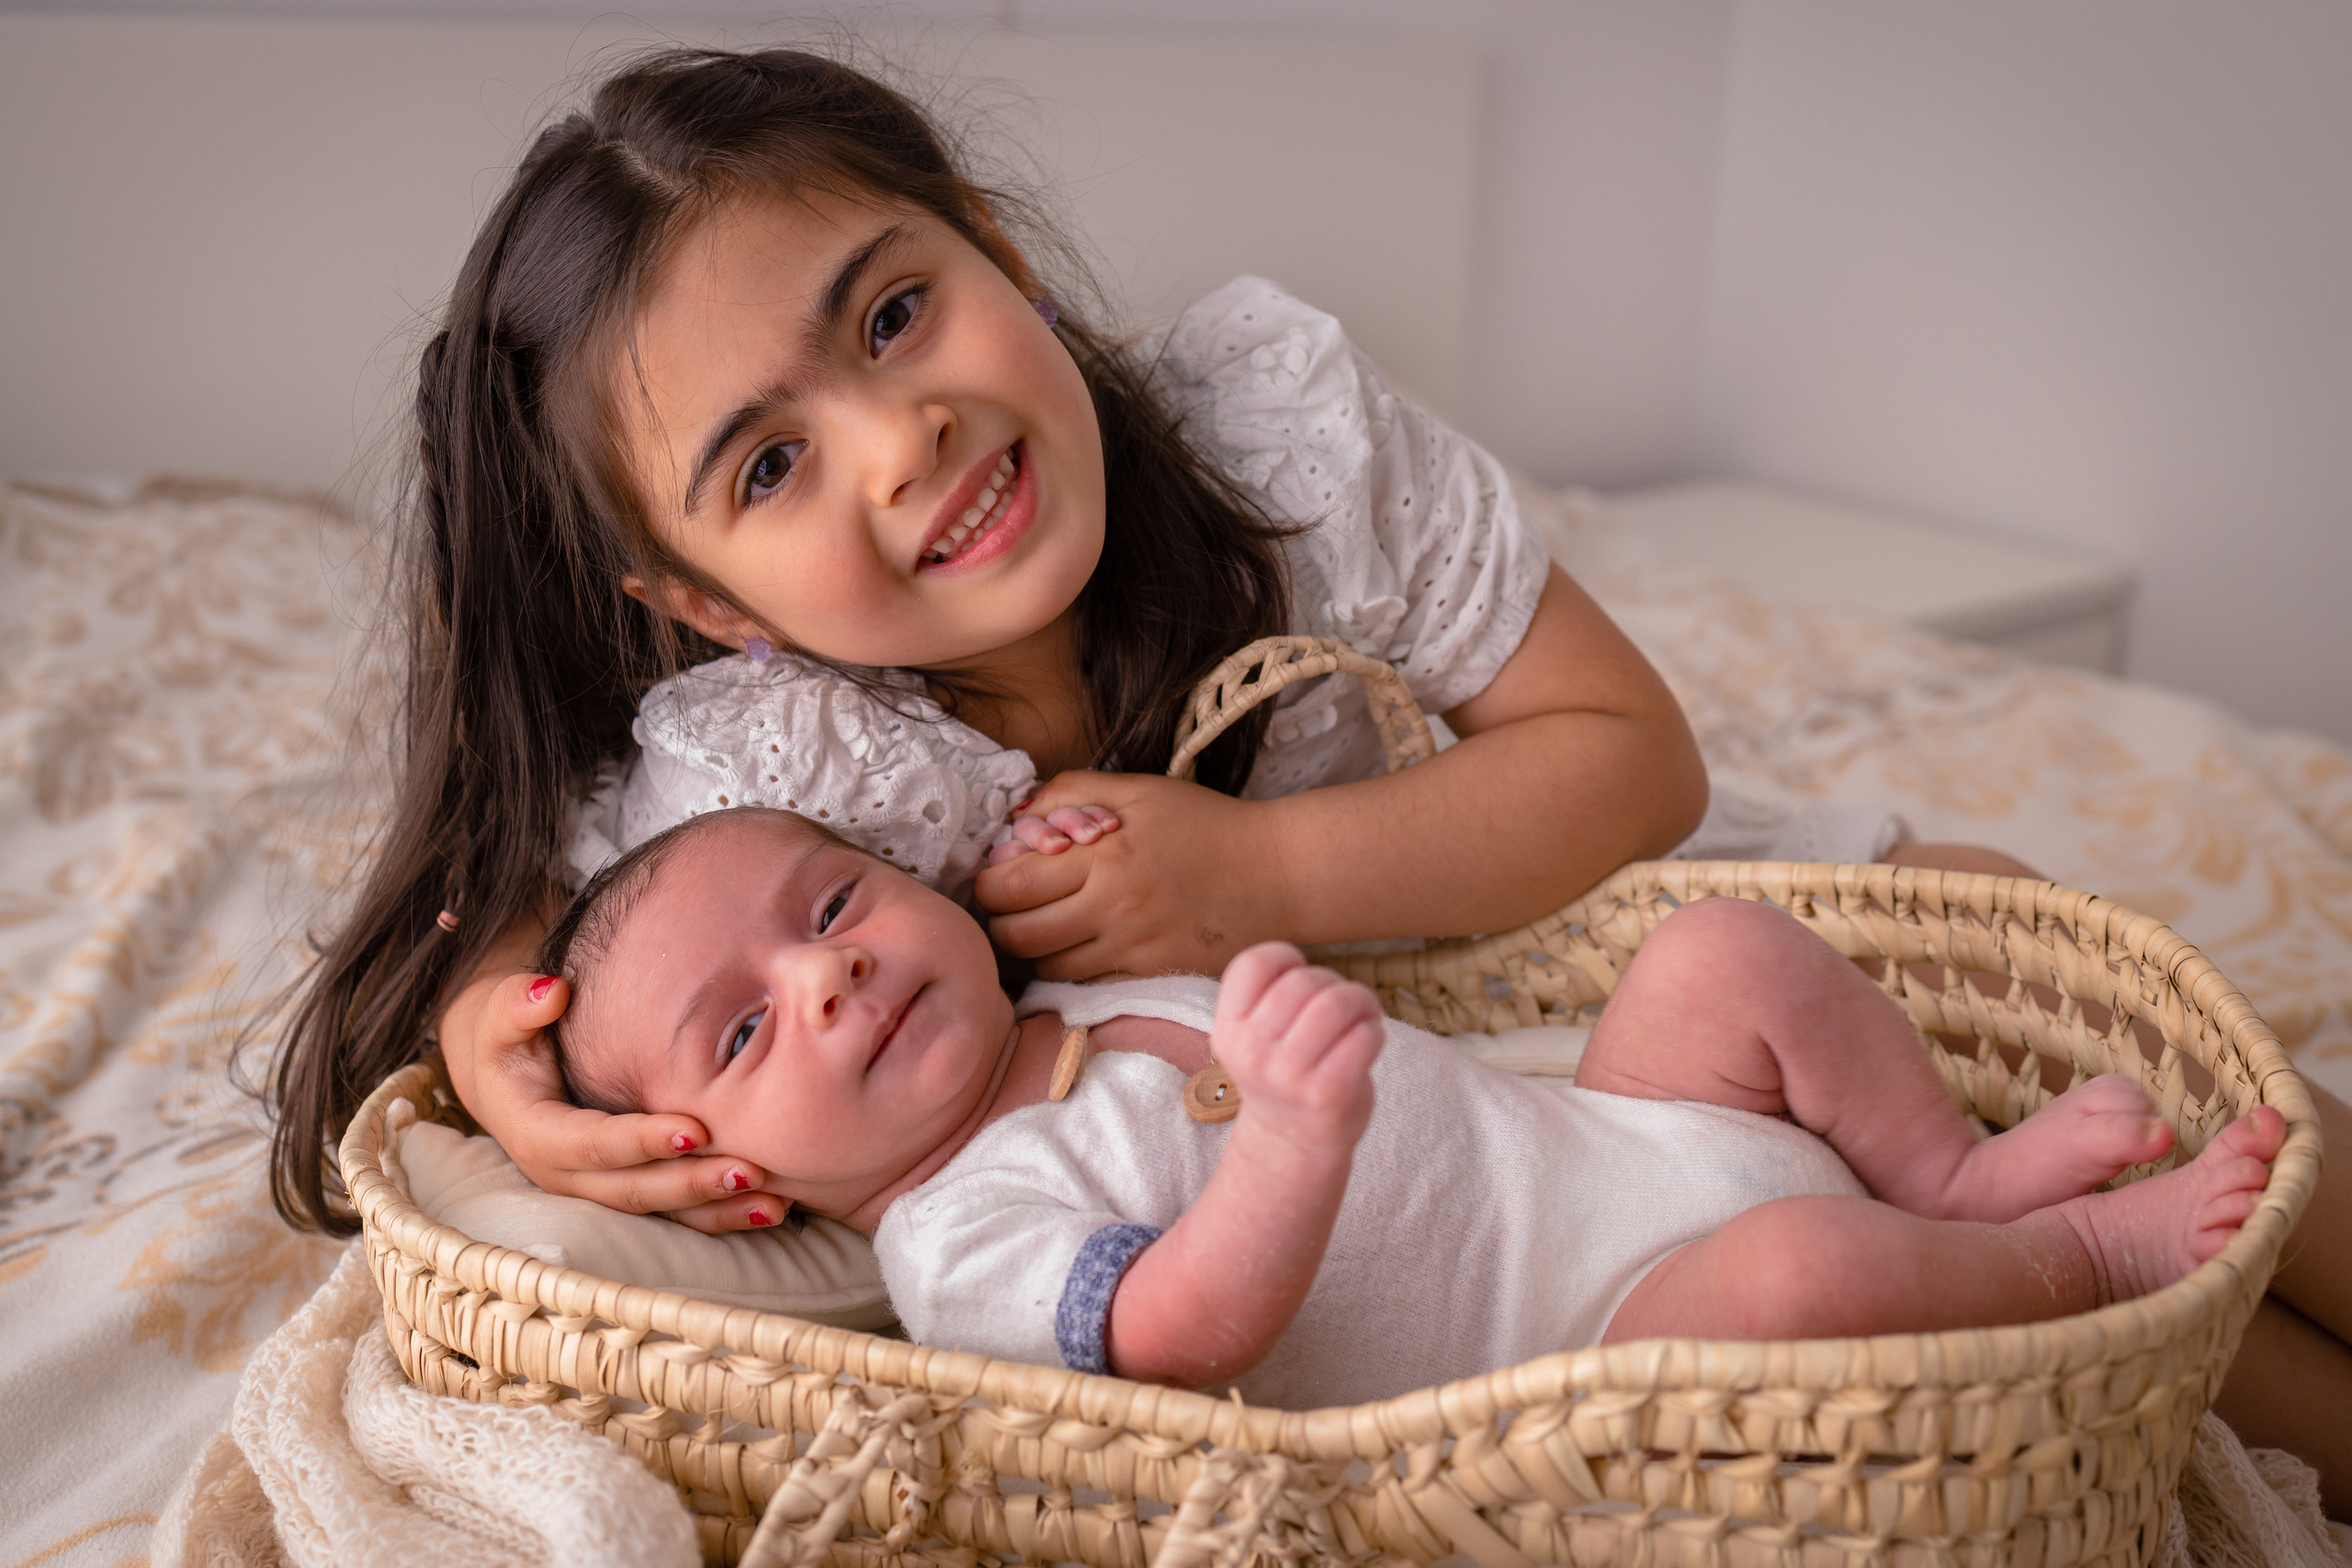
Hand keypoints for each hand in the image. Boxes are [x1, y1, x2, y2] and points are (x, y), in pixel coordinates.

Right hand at [440, 971, 775, 1228]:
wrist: (510, 1078)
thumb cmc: (512, 1040)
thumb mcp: (500, 1019)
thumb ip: (516, 1005)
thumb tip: (550, 992)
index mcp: (538, 1136)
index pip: (591, 1145)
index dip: (640, 1141)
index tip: (694, 1129)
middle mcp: (569, 1177)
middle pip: (635, 1189)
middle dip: (692, 1183)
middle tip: (749, 1169)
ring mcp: (601, 1192)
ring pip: (663, 1212)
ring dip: (718, 1210)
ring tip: (774, 1201)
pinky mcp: (631, 1194)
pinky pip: (678, 1216)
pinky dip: (723, 1216)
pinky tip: (771, 1209)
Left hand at [974, 772, 1285, 978]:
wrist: (1279, 873)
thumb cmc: (1206, 825)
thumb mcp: (1140, 790)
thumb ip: (1072, 792)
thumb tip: (1016, 816)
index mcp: (1104, 855)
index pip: (1008, 886)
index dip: (990, 883)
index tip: (999, 875)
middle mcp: (1114, 907)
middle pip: (1018, 936)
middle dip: (1002, 923)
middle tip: (1013, 908)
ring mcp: (1134, 949)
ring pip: (1048, 968)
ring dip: (1037, 951)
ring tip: (1049, 926)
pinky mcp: (1154, 977)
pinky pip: (1088, 986)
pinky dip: (1075, 971)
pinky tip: (1085, 947)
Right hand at [1211, 942, 1384, 1151]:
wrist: (1290, 1144)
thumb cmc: (1283, 1076)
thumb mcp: (1254, 1038)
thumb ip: (1270, 1000)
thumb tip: (1315, 973)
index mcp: (1228, 1030)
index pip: (1253, 963)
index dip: (1285, 958)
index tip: (1298, 978)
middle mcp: (1252, 1052)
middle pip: (1302, 981)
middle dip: (1331, 983)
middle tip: (1341, 1004)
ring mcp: (1289, 1074)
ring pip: (1335, 1003)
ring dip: (1359, 1000)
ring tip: (1362, 1015)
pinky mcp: (1328, 1092)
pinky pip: (1363, 1036)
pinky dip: (1373, 1030)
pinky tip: (1367, 1041)